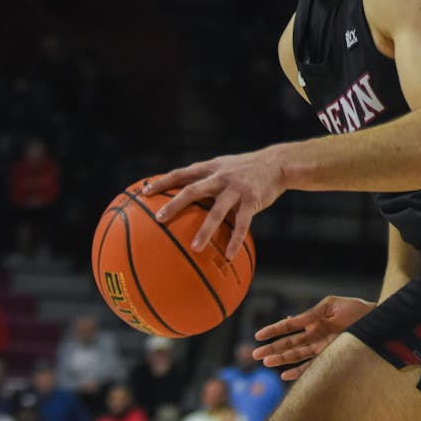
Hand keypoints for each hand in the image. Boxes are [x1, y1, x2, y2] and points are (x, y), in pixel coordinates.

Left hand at [147, 150, 285, 259]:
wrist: (276, 164)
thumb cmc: (246, 169)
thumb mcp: (224, 166)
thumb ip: (206, 178)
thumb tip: (184, 195)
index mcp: (210, 169)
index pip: (181, 174)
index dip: (162, 182)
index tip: (144, 193)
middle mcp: (220, 177)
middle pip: (192, 190)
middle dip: (174, 205)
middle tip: (159, 219)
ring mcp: (236, 189)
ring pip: (217, 212)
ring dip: (205, 231)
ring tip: (195, 248)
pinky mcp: (251, 200)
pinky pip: (241, 224)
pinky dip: (235, 241)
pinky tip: (229, 256)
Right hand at [255, 296, 375, 381]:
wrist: (375, 321)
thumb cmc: (355, 309)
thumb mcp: (330, 305)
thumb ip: (311, 313)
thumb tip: (291, 319)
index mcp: (313, 321)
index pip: (289, 326)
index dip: (273, 330)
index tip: (258, 335)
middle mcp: (315, 335)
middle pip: (289, 343)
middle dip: (272, 349)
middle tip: (255, 355)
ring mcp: (321, 347)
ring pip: (296, 355)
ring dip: (281, 359)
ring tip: (266, 362)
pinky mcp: (330, 357)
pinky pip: (311, 366)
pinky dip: (298, 371)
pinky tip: (285, 375)